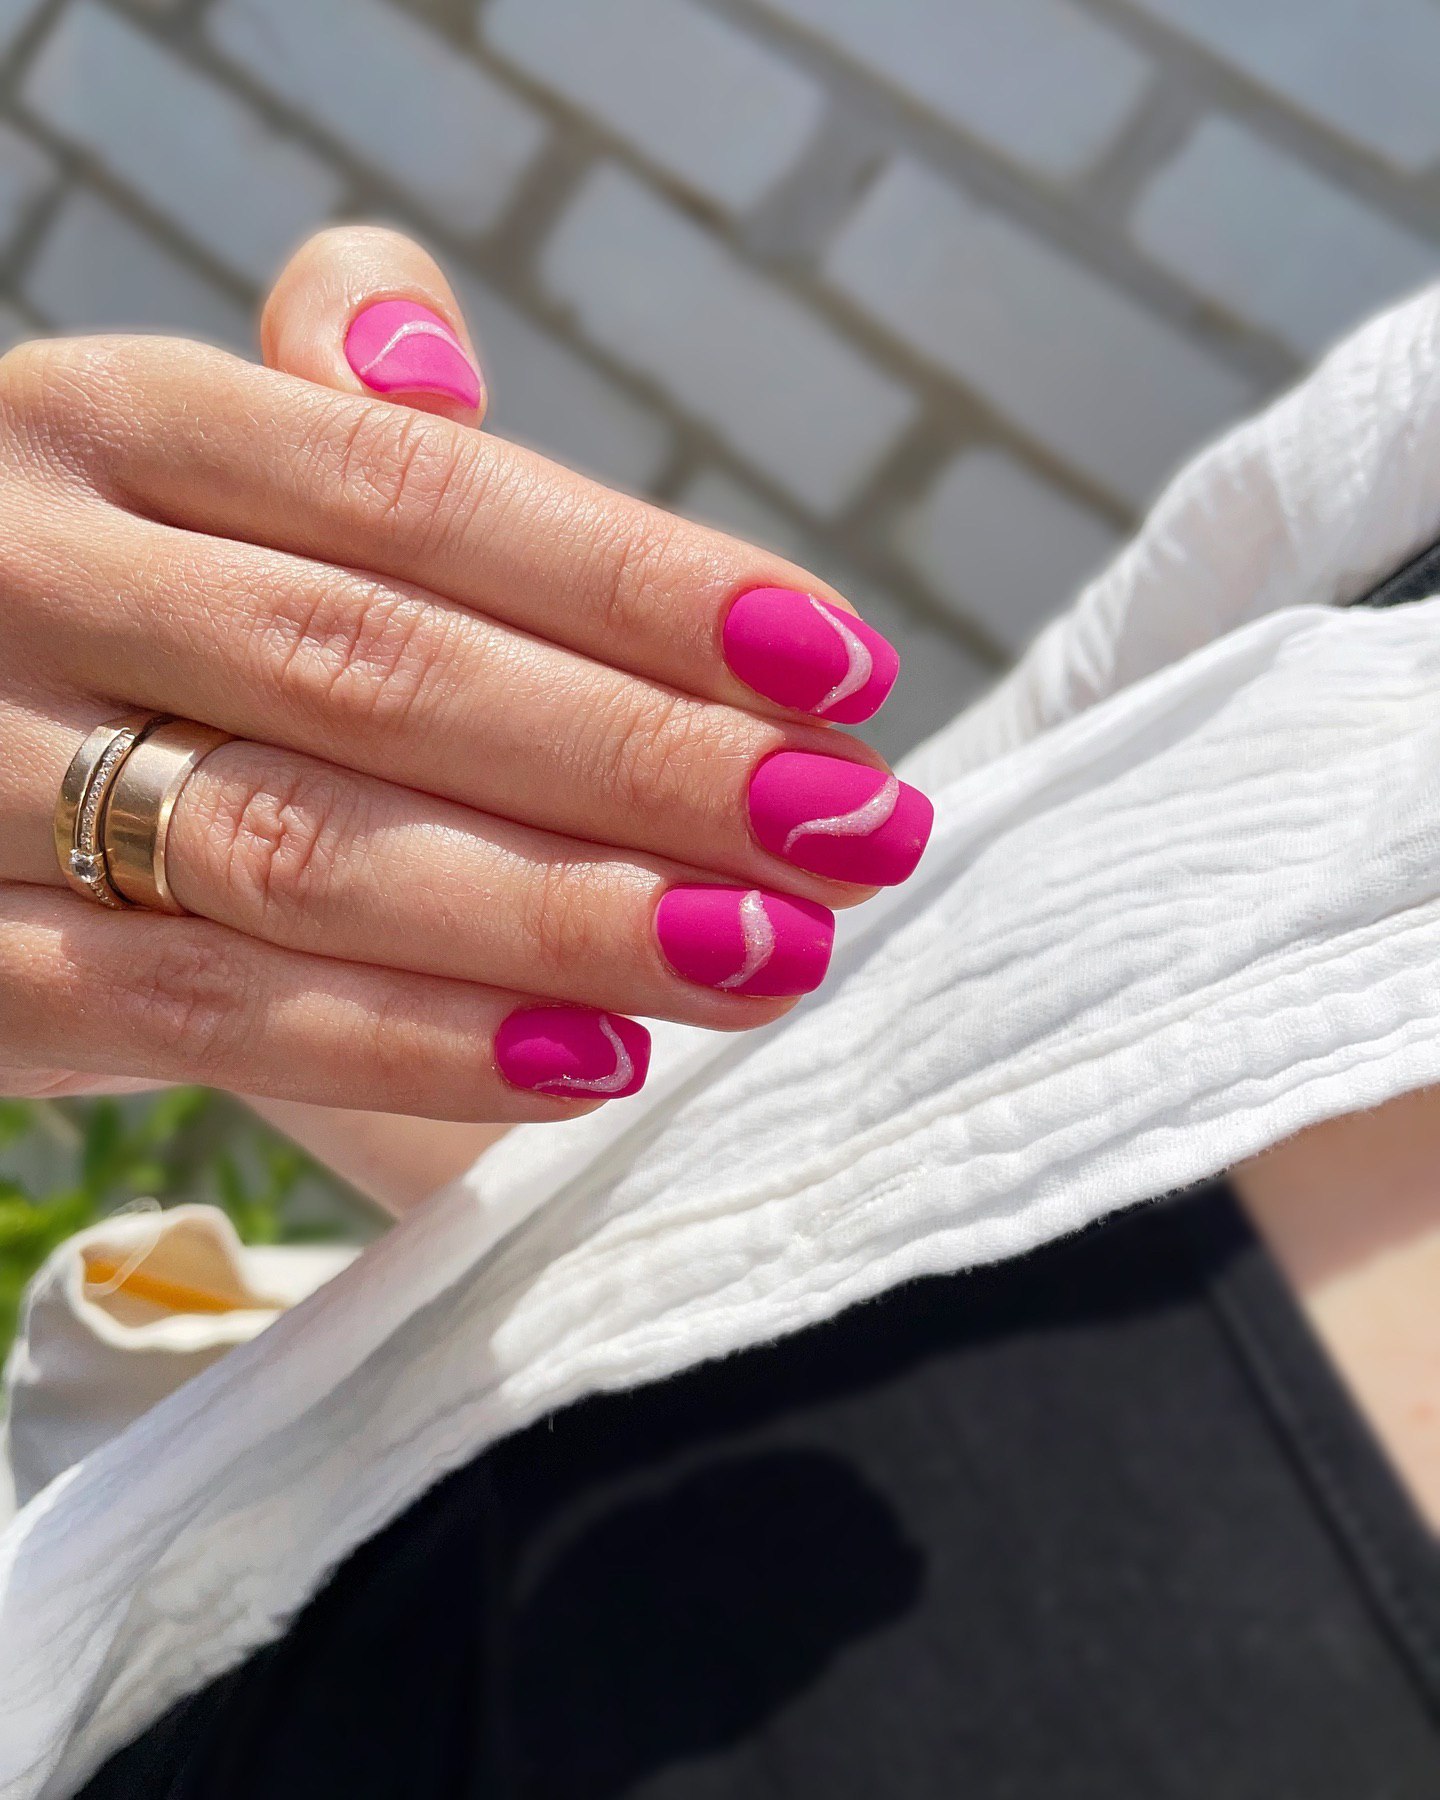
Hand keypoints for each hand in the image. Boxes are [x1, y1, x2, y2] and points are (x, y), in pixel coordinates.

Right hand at [0, 229, 930, 1120]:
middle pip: (386, 671)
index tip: (846, 670)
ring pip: (306, 850)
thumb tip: (431, 347)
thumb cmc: (109, 599)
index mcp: (109, 422)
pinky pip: (191, 1018)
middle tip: (852, 832)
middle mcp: (28, 573)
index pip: (420, 494)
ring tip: (766, 953)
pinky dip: (402, 1044)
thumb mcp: (178, 470)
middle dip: (648, 764)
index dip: (647, 587)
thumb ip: (320, 416)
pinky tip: (591, 1062)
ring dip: (565, 915)